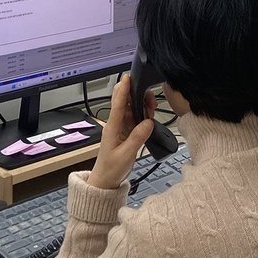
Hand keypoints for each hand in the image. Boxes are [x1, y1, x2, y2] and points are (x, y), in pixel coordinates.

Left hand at [88, 75, 156, 189]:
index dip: (123, 90)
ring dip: (141, 105)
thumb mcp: (126, 155)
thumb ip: (137, 138)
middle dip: (135, 94)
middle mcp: (116, 124)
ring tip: (151, 108)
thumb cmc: (111, 168)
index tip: (127, 77)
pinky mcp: (126, 132)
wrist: (105, 180)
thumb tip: (148, 123)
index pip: (118, 105)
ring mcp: (121, 127)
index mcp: (112, 128)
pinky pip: (135, 118)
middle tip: (148, 94)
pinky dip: (143, 114)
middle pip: (125, 102)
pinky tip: (149, 116)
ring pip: (131, 108)